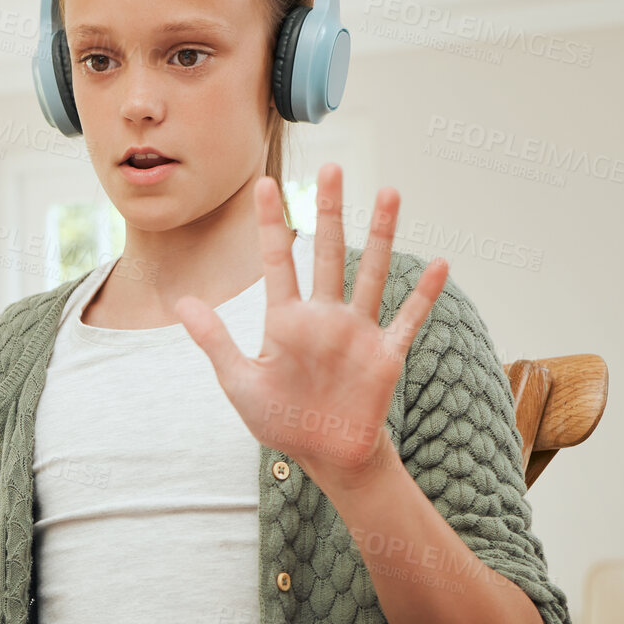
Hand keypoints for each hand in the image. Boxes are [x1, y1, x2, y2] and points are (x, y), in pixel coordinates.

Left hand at [173, 164, 447, 492]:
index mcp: (286, 320)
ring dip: (381, 235)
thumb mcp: (240, 382)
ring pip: (372, 273)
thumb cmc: (281, 420)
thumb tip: (183, 302)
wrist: (324, 456)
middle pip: (327, 252)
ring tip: (390, 193)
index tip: (264, 184)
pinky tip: (439, 263)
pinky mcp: (385, 356)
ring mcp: (357, 333)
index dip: (271, 223)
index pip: (277, 260)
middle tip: (332, 168)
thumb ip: (215, 341)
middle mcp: (324, 317)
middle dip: (330, 211)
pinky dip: (423, 295)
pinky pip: (407, 320)